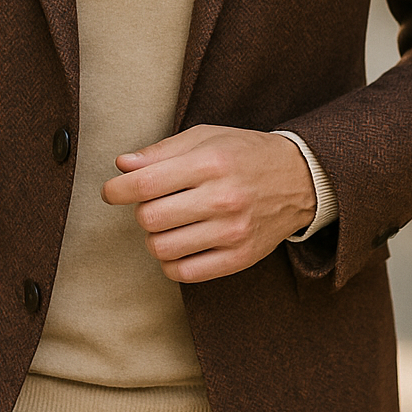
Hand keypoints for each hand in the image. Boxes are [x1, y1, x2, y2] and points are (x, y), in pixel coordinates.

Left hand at [102, 124, 315, 282]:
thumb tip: (122, 165)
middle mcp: (222, 199)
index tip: (112, 191)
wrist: (300, 178)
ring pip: (163, 249)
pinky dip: (171, 262)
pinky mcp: (239, 258)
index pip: (146, 183)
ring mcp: (232, 232)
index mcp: (211, 163)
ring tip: (169, 224)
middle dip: (141, 211)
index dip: (118, 190)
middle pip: (150, 219)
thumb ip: (161, 151)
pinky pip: (185, 273)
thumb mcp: (206, 138)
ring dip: (155, 238)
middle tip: (153, 203)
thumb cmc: (244, 153)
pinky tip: (180, 245)